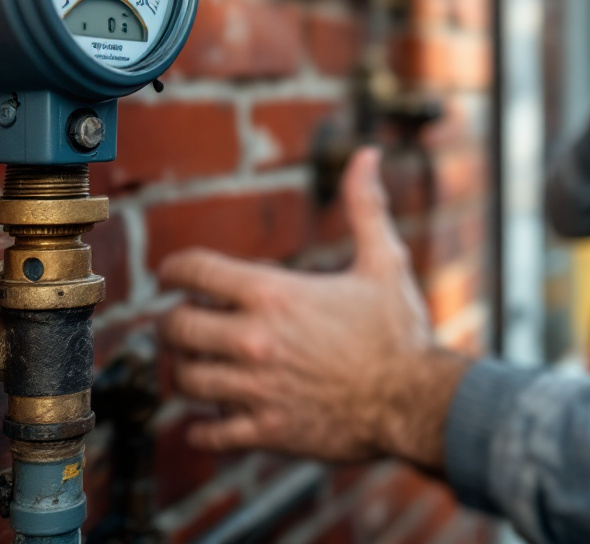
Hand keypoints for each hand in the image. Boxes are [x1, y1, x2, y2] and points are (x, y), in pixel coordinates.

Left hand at [157, 148, 470, 467]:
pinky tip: (210, 416)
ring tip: (196, 361)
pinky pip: (211, 432)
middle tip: (180, 318)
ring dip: (185, 368)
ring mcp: (257, 388)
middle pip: (177, 327)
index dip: (175, 267)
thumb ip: (365, 206)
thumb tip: (366, 157)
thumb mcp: (383, 259)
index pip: (196, 271)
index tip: (172, 272)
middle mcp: (255, 339)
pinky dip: (202, 424)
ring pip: (186, 379)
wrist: (417, 401)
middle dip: (173, 319)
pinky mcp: (267, 430)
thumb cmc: (400, 331)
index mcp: (274, 294)